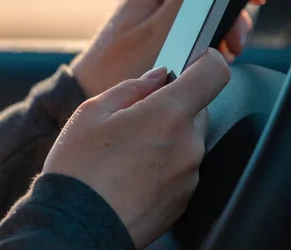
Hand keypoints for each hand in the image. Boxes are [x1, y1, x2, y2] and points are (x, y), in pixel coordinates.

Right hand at [44, 49, 229, 247]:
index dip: (208, 61)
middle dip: (173, 106)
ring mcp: (189, 175)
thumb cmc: (79, 170)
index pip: (213, 74)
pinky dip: (166, 164)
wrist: (76, 229)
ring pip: (188, 140)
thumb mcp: (92, 112)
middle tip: (136, 118)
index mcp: (167, 115)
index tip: (197, 61)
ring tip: (128, 153)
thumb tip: (159, 76)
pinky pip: (183, 169)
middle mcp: (188, 145)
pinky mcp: (184, 200)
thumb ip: (133, 87)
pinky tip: (133, 173)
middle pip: (198, 109)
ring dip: (169, 137)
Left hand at [71, 0, 264, 97]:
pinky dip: (205, 41)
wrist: (87, 95)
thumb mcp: (160, 34)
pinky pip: (190, 29)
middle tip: (235, 42)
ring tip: (224, 55)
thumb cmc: (117, 69)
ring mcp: (155, 17)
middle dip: (229, 11)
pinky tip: (207, 60)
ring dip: (219, 29)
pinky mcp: (155, 36)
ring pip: (201, 10)